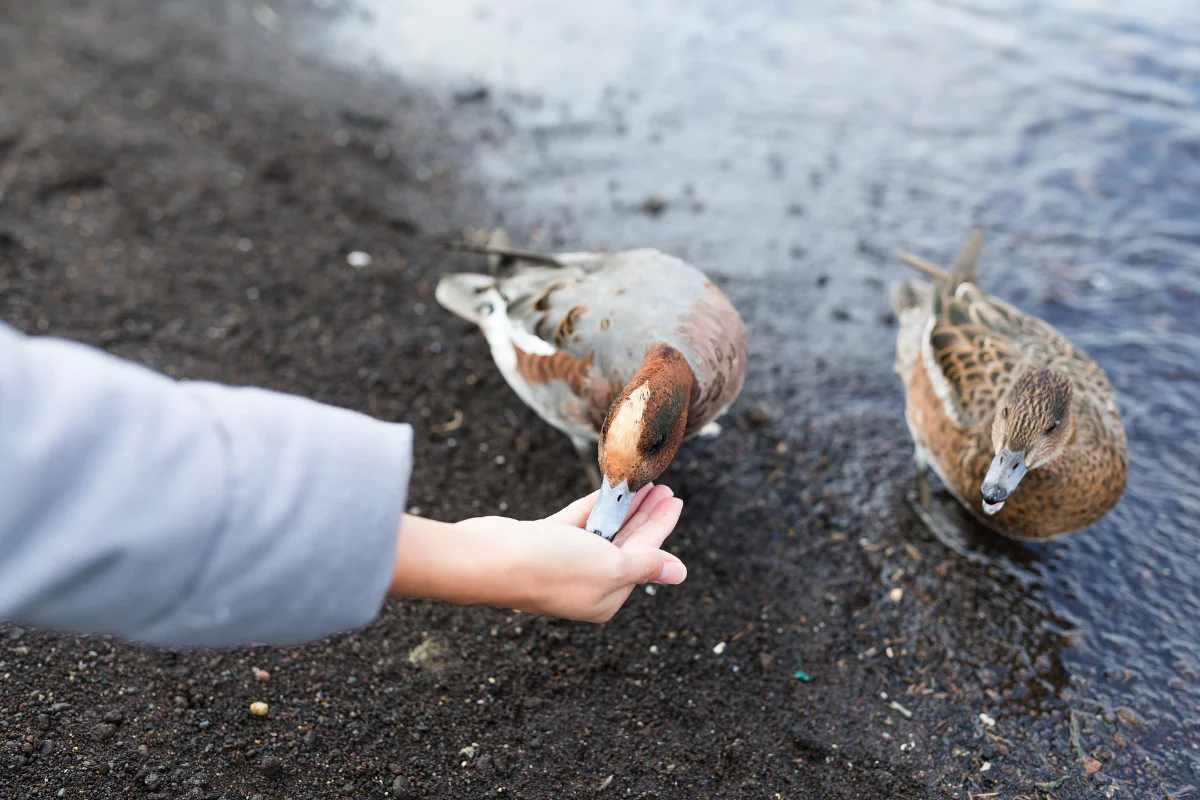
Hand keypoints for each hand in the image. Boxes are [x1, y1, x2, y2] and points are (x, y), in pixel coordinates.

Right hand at [389, 484, 685, 622]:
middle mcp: (586, 583)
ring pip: (602, 531)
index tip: (675, 499)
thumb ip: (645, 565)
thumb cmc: (550, 568)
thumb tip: (679, 572)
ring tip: (643, 483)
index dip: (661, 526)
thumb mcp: (609, 567)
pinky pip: (576, 522)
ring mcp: (562, 562)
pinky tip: (609, 489)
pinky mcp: (542, 542)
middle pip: (626, 544)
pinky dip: (594, 506)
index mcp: (605, 598)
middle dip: (646, 516)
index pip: (644, 556)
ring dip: (623, 508)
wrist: (488, 559)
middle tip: (664, 487)